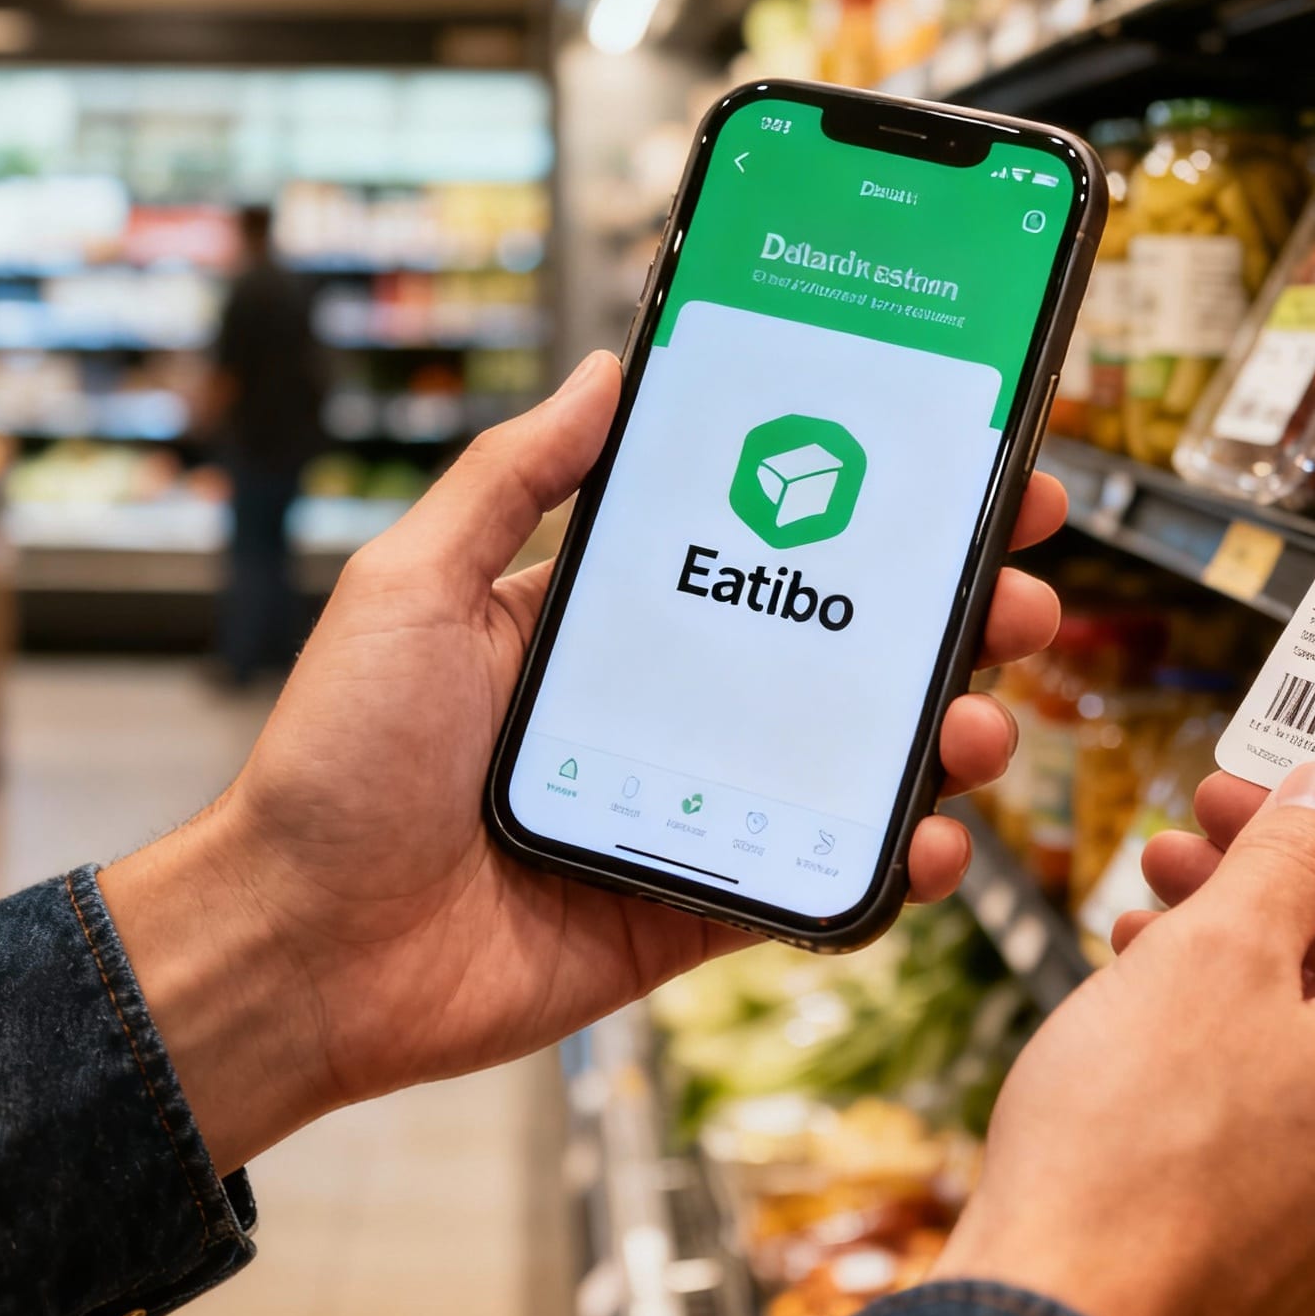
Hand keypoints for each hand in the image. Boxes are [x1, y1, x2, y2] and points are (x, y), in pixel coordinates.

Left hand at [103, 351, 1068, 1168]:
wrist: (299, 948)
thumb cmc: (336, 762)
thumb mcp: (412, 583)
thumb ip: (511, 478)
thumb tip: (606, 367)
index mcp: (601, 620)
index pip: (760, 542)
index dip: (862, 505)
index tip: (954, 466)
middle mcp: (659, 705)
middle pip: (832, 648)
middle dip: (941, 614)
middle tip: (1015, 589)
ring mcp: (686, 807)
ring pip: (847, 763)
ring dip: (937, 731)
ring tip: (980, 714)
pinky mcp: (692, 909)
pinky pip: (818, 883)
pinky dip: (893, 867)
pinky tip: (935, 838)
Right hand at [933, 761, 1314, 1315]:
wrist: (1064, 1314)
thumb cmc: (1137, 1165)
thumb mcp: (1216, 952)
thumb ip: (1292, 854)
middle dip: (1308, 864)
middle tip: (1227, 812)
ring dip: (1262, 928)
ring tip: (1171, 880)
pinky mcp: (1306, 1213)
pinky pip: (1303, 1080)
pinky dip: (1241, 1007)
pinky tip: (1155, 968)